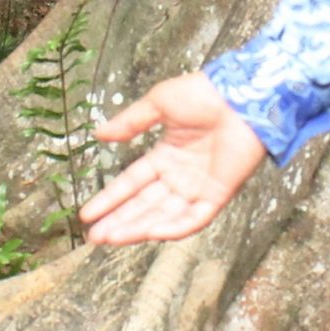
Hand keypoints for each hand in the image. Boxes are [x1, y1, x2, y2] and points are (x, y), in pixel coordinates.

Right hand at [80, 73, 267, 244]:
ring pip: (164, 216)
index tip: (87, 214)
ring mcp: (198, 187)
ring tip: (111, 238)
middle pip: (143, 206)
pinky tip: (149, 232)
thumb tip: (99, 134)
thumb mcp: (159, 103)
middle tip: (93, 238)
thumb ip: (130, 122)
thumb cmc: (205, 93)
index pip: (132, 183)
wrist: (242, 94)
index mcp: (166, 155)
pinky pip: (193, 219)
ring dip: (138, 228)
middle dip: (118, 222)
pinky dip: (173, 227)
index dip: (110, 199)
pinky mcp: (218, 195)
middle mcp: (180, 176)